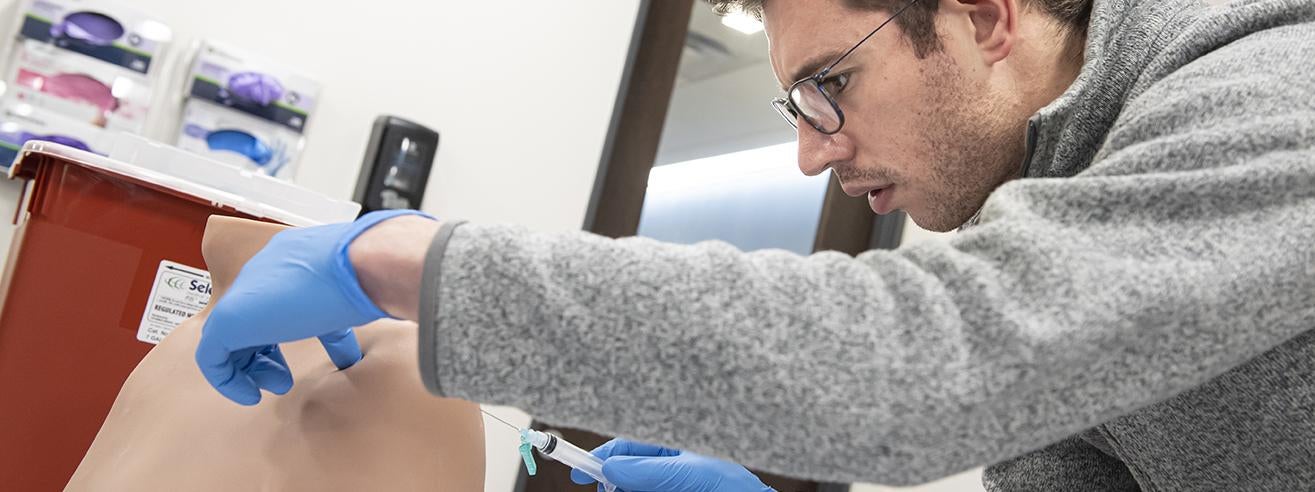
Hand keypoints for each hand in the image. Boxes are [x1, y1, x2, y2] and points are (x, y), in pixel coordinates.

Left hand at [194, 210, 433, 404]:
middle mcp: (267, 269)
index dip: (288, 329)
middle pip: (253, 316)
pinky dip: (227, 379)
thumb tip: (354, 349)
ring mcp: (248, 292)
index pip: (281, 296)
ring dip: (250, 366)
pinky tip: (248, 395)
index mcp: (294, 258)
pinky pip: (212, 355)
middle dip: (266, 352)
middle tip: (282, 377)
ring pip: (230, 335)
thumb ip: (348, 317)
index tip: (302, 354)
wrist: (362, 262)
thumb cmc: (370, 271)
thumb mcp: (359, 294)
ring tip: (271, 386)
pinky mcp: (232, 318)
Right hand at [571, 439, 773, 491]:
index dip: (603, 459)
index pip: (628, 451)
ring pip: (632, 490)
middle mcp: (667, 474)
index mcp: (672, 454)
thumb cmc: (732, 486)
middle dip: (613, 484)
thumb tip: (610, 467)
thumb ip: (651, 470)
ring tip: (621, 491)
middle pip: (625, 478)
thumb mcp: (690, 473)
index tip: (579, 474)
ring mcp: (668, 490)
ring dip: (623, 490)